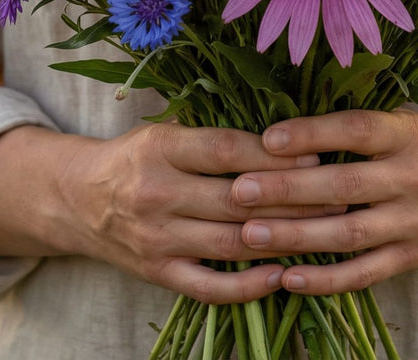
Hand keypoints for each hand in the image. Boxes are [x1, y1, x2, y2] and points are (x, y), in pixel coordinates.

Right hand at [59, 123, 333, 303]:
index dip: (275, 154)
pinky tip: (282, 275)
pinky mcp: (158, 273)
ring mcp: (157, 238)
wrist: (77, 199)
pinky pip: (209, 286)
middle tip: (339, 194)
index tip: (317, 152)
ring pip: (231, 242)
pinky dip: (248, 286)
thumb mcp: (166, 132)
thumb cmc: (137, 158)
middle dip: (294, 198)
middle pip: (237, 199)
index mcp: (160, 148)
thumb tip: (287, 137)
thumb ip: (216, 136)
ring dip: (283, 239)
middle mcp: (156, 193)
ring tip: (326, 232)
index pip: (227, 151)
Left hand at [225, 110, 417, 295]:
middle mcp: (415, 178)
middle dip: (287, 189)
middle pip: (344, 186)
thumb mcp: (406, 118)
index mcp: (409, 134)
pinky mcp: (412, 258)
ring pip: (348, 234)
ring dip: (295, 236)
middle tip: (240, 191)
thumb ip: (358, 120)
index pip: (356, 131)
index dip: (312, 134)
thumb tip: (286, 118)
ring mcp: (414, 223)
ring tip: (249, 235)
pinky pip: (363, 273)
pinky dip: (325, 280)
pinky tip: (287, 278)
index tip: (267, 139)